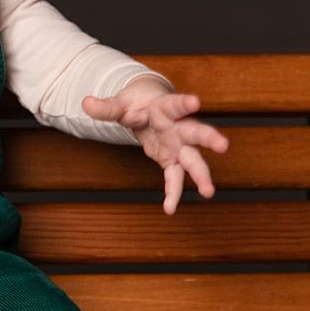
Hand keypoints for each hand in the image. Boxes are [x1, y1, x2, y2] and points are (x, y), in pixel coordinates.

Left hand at [82, 82, 229, 215]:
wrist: (147, 108)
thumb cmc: (136, 104)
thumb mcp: (119, 104)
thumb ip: (105, 107)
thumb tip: (85, 103)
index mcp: (165, 108)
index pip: (176, 104)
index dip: (184, 103)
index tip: (196, 101)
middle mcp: (177, 127)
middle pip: (196, 132)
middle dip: (209, 138)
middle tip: (224, 145)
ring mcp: (177, 145)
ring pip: (193, 159)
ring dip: (201, 175)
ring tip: (209, 192)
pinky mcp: (172, 160)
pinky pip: (174, 178)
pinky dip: (172, 193)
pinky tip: (170, 209)